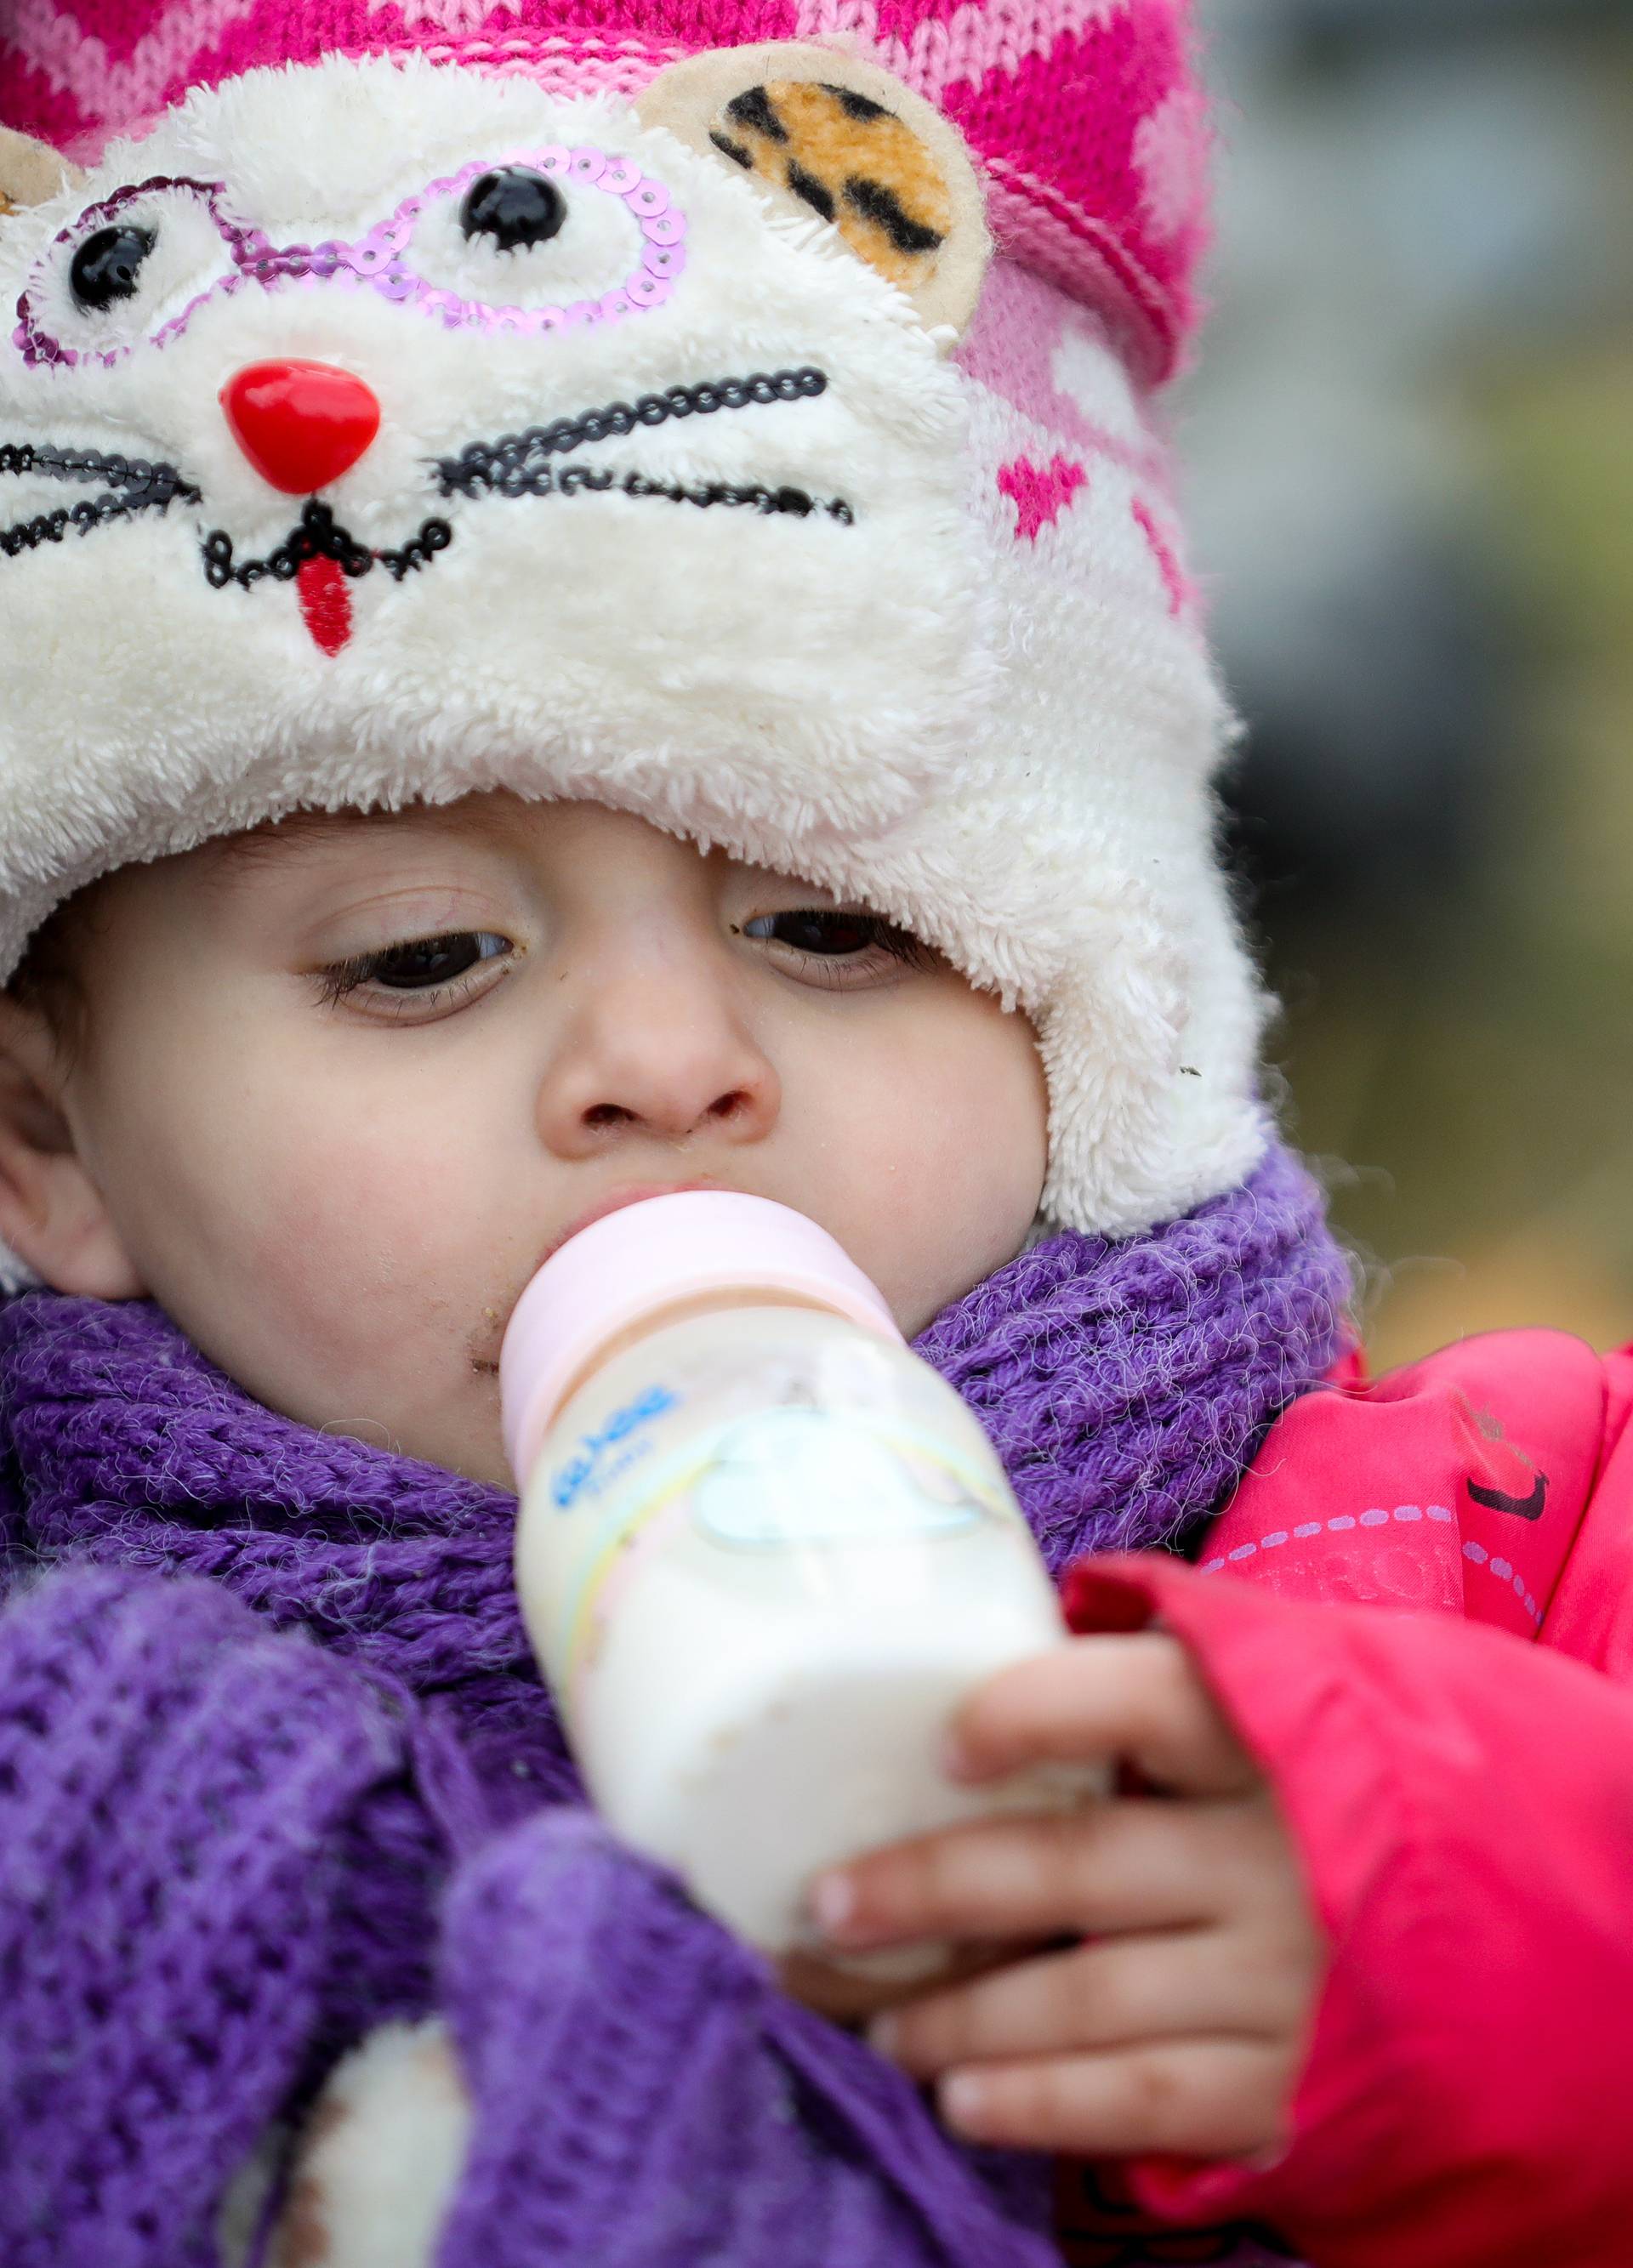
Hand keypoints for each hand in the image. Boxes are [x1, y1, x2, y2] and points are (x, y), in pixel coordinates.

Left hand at [807, 1632, 1324, 2161]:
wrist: (1517, 1920)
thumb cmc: (1349, 1783)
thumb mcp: (1295, 1692)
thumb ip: (1170, 1672)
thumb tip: (1012, 1637)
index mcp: (1269, 1732)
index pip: (1139, 1699)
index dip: (1031, 1714)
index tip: (944, 1747)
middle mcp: (1277, 1852)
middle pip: (1072, 1865)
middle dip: (931, 1889)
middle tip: (827, 1904)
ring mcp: (1290, 1977)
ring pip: (1085, 1999)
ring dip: (959, 2015)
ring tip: (878, 2019)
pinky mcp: (1295, 2081)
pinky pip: (1141, 2099)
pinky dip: (1039, 2103)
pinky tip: (963, 2097)